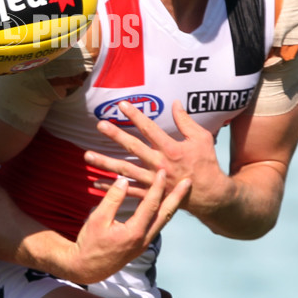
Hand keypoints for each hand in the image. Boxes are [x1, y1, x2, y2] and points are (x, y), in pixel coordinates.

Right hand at [67, 169, 190, 283]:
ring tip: (181, 192)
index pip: (151, 204)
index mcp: (134, 232)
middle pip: (165, 214)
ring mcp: (144, 243)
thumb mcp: (98, 219)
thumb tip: (123, 180)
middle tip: (188, 182)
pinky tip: (164, 205)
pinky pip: (156, 225)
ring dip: (172, 205)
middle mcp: (144, 239)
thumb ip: (113, 199)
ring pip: (163, 221)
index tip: (163, 171)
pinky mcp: (141, 245)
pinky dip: (163, 212)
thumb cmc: (90, 242)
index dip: (157, 186)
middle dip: (177, 197)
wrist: (87, 268)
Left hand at [85, 100, 226, 215]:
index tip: (121, 104)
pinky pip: (128, 191)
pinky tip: (95, 182)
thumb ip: (185, 121)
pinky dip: (112, 188)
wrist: (211, 195)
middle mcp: (160, 165)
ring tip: (87, 156)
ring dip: (105, 163)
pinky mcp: (151, 195)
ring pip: (125, 171)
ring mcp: (153, 181)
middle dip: (116, 136)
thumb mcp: (201, 138)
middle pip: (133, 148)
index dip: (135, 115)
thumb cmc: (206, 163)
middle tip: (100, 125)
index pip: (149, 129)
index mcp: (171, 149)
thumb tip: (174, 102)